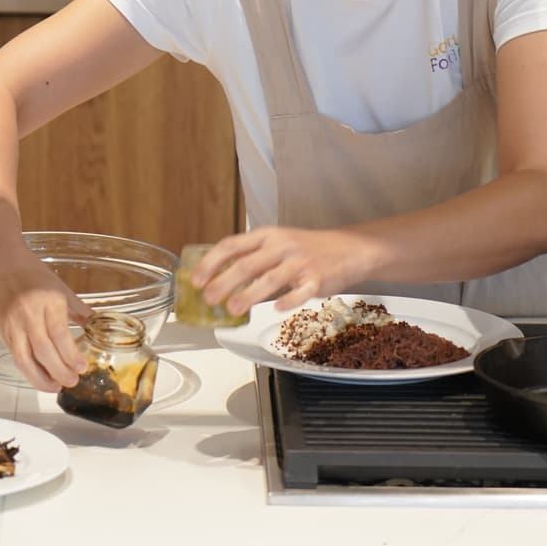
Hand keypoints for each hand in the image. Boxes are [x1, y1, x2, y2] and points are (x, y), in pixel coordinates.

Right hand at [0, 248, 88, 391]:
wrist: (2, 266)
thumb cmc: (34, 275)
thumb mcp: (61, 289)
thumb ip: (80, 311)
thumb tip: (99, 328)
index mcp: (48, 301)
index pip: (59, 333)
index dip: (71, 354)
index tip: (82, 366)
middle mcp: (29, 314)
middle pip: (44, 349)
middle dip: (60, 371)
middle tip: (73, 381)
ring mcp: (13, 325)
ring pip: (25, 359)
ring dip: (41, 378)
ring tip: (57, 386)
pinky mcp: (3, 332)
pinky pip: (16, 357)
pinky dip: (29, 371)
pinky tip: (41, 377)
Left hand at [192, 226, 376, 315]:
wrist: (349, 249)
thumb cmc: (308, 249)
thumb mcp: (278, 243)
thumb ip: (253, 256)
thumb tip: (219, 279)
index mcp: (267, 236)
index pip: (232, 246)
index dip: (212, 263)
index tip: (197, 280)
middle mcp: (281, 246)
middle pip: (246, 264)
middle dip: (223, 282)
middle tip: (209, 299)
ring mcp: (300, 262)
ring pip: (269, 279)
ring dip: (248, 295)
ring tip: (232, 309)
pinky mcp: (317, 279)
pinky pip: (300, 291)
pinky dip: (288, 301)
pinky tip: (276, 309)